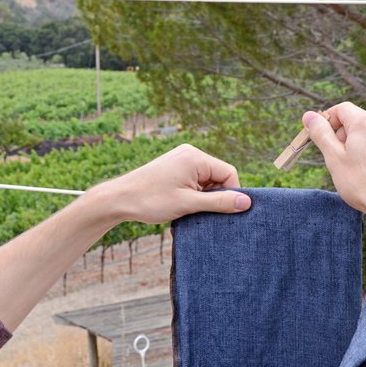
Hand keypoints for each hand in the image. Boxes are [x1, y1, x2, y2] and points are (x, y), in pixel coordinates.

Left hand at [89, 144, 251, 225]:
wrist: (118, 199)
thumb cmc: (151, 200)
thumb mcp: (189, 204)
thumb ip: (219, 202)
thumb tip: (246, 202)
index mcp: (196, 157)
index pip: (229, 173)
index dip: (231, 194)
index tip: (222, 212)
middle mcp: (190, 153)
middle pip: (219, 176)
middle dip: (215, 196)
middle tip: (203, 213)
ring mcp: (181, 159)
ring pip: (207, 180)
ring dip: (203, 197)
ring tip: (188, 209)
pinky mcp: (174, 167)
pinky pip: (195, 180)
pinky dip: (194, 194)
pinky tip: (183, 204)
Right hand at [302, 102, 365, 242]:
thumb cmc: (362, 183)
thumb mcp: (333, 157)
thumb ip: (320, 133)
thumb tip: (309, 116)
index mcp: (365, 123)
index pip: (341, 109)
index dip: (326, 120)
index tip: (317, 135)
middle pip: (354, 122)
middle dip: (340, 135)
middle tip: (334, 158)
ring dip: (354, 147)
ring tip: (350, 170)